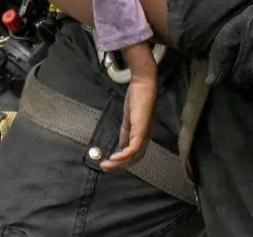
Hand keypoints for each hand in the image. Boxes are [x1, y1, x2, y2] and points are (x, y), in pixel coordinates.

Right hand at [104, 42, 157, 170]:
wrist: (144, 84)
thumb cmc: (137, 98)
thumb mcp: (130, 119)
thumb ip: (126, 132)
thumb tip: (122, 146)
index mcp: (144, 134)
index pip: (136, 154)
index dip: (124, 161)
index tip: (110, 162)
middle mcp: (147, 136)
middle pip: (135, 158)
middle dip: (120, 166)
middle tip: (105, 167)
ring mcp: (145, 134)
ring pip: (134, 156)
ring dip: (119, 163)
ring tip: (106, 165)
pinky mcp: (141, 130)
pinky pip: (133, 148)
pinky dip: (123, 156)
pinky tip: (113, 158)